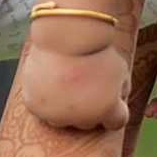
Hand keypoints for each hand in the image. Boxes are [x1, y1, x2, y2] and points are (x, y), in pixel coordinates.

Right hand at [22, 17, 133, 131]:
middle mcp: (82, 118)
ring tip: (64, 83)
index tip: (107, 93)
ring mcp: (56, 114)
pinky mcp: (34, 106)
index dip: (114, 108)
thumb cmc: (96, 49)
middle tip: (82, 83)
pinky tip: (48, 82)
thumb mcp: (120, 69)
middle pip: (87, 122)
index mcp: (107, 110)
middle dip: (88, 107)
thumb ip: (121, 90)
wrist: (65, 34)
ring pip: (61, 119)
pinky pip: (40, 109)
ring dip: (64, 107)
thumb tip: (119, 102)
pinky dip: (43, 99)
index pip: (116, 122)